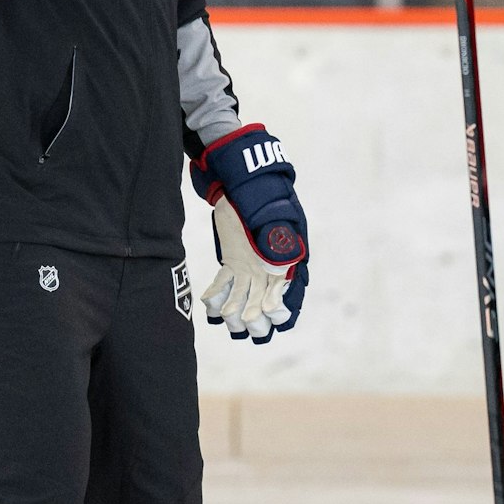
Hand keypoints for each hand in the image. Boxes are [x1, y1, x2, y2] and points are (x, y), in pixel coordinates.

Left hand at [191, 124, 308, 342]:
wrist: (237, 175)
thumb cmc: (257, 191)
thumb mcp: (269, 209)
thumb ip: (275, 235)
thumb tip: (281, 267)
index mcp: (290, 252)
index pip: (293, 286)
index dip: (285, 306)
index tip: (274, 316)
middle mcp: (272, 263)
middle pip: (269, 299)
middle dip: (259, 318)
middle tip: (249, 328)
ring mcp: (252, 264)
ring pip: (247, 297)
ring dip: (238, 312)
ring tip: (228, 321)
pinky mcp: (233, 261)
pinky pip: (227, 284)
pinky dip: (220, 296)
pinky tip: (210, 306)